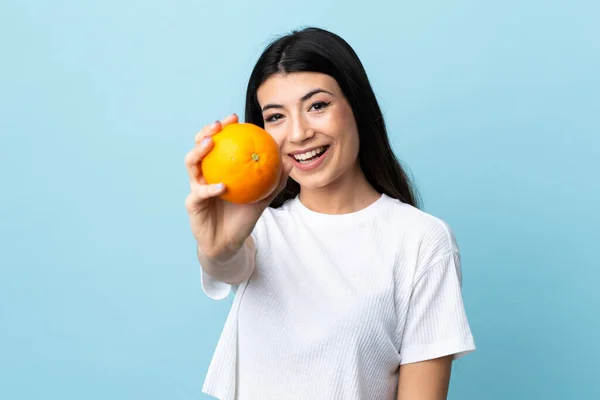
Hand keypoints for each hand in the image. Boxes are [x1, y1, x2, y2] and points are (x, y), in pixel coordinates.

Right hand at [184, 114, 290, 260]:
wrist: (230, 242)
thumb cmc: (244, 217)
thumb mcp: (263, 197)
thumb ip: (275, 180)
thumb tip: (289, 161)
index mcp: (218, 168)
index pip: (218, 142)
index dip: (222, 128)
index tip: (233, 118)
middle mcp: (204, 174)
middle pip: (198, 147)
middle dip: (205, 132)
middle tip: (217, 126)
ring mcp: (195, 187)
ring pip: (191, 164)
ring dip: (199, 152)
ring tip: (210, 144)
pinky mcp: (192, 203)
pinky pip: (200, 193)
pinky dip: (210, 188)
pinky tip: (222, 186)